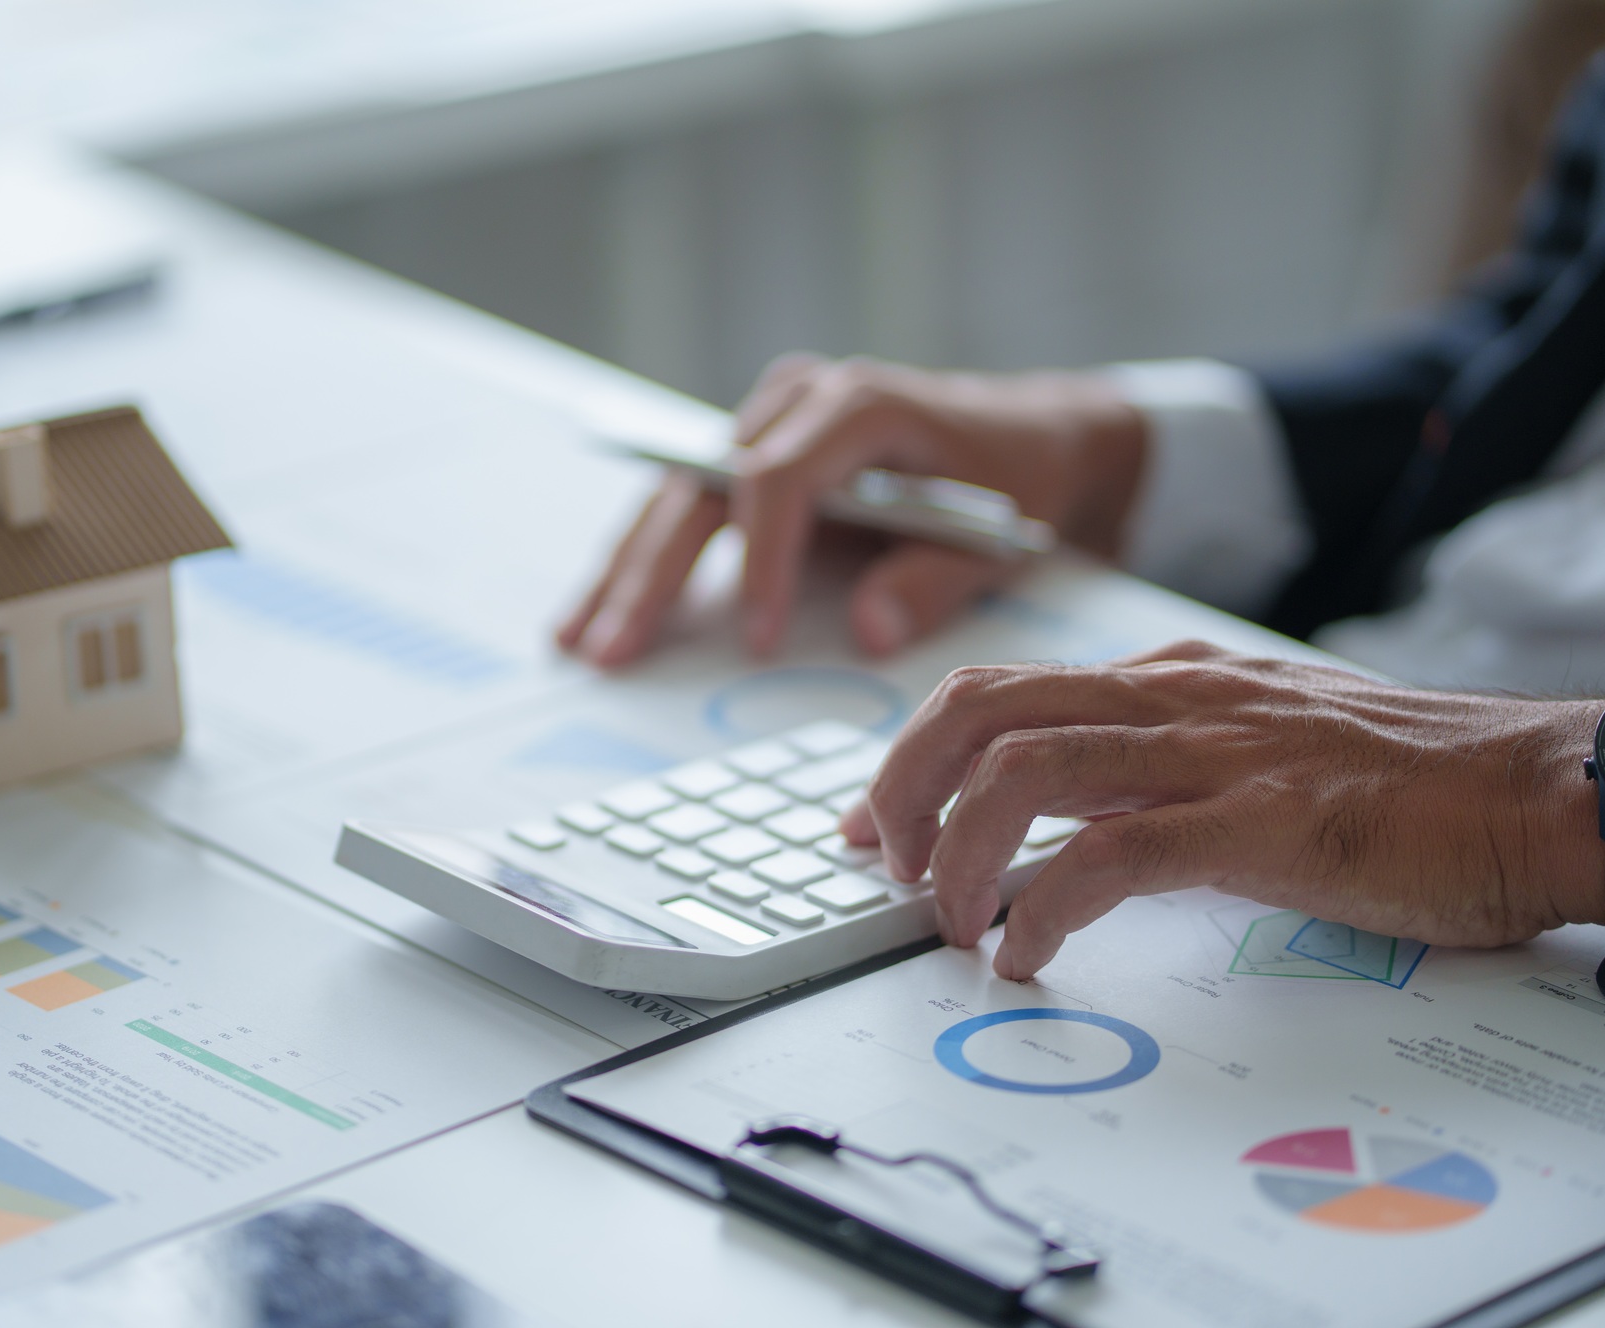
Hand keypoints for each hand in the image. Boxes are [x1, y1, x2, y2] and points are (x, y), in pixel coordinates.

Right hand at [557, 355, 1147, 666]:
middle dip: (653, 575)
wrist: (1028, 432)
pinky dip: (643, 561)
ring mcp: (765, 422)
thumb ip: (935, 580)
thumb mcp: (1000, 537)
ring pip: (676, 497)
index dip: (761, 563)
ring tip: (575, 641)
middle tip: (612, 651)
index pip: (779, 479)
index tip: (759, 642)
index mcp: (857, 403)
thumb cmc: (1018, 480)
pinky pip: (686, 507)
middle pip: (703, 488)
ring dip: (624, 572)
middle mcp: (796, 400)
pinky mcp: (751, 453)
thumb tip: (867, 633)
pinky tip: (596, 613)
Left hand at [840, 641, 1604, 977]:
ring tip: (948, 920)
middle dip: (904, 788)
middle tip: (890, 868)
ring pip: (1024, 770)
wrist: (1534, 789)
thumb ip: (1166, 760)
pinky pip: (1107, 856)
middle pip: (980, 709)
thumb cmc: (1407, 783)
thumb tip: (1075, 816)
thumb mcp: (1259, 743)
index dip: (913, 753)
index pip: (999, 687)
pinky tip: (1023, 954)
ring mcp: (1211, 755)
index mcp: (1167, 681)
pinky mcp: (1257, 823)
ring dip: (959, 854)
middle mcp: (1172, 701)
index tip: (876, 821)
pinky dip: (1040, 909)